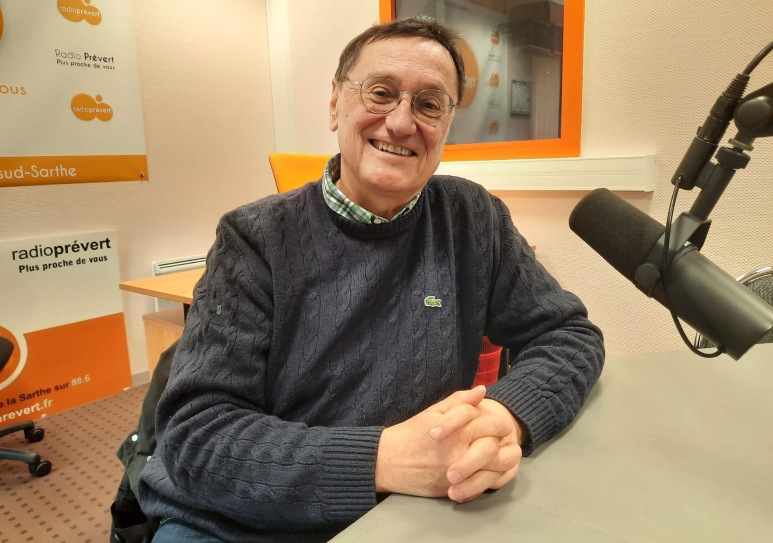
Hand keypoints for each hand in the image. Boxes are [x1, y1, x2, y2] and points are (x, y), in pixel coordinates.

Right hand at [375, 386, 521, 501]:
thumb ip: (460, 400)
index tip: (498, 426)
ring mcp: (459, 475)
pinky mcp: (453, 490)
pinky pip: (479, 488)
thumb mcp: (434, 411)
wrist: (388, 461)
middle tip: (500, 443)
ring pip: (492, 472)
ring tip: (495, 459)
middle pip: (499, 451)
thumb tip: (482, 390)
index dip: (501, 425)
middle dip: (503, 446)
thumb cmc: (411, 433)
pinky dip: (486, 481)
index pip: (496, 426)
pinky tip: (484, 473)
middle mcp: (462, 454)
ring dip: (498, 466)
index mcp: (460, 431)